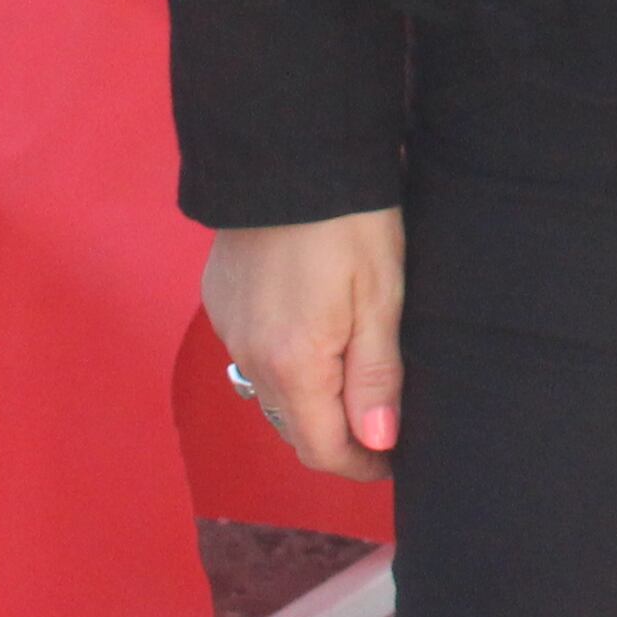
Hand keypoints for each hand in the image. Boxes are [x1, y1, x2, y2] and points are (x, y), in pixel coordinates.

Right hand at [202, 207, 405, 480]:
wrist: (290, 152)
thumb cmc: (349, 220)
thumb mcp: (382, 296)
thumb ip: (377, 376)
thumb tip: (378, 443)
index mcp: (293, 364)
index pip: (322, 449)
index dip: (361, 464)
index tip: (394, 460)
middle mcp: (250, 357)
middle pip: (294, 426)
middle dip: (337, 436)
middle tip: (383, 422)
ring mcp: (229, 329)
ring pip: (271, 392)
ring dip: (310, 400)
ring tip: (355, 379)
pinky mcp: (222, 302)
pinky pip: (252, 354)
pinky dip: (285, 361)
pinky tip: (316, 335)